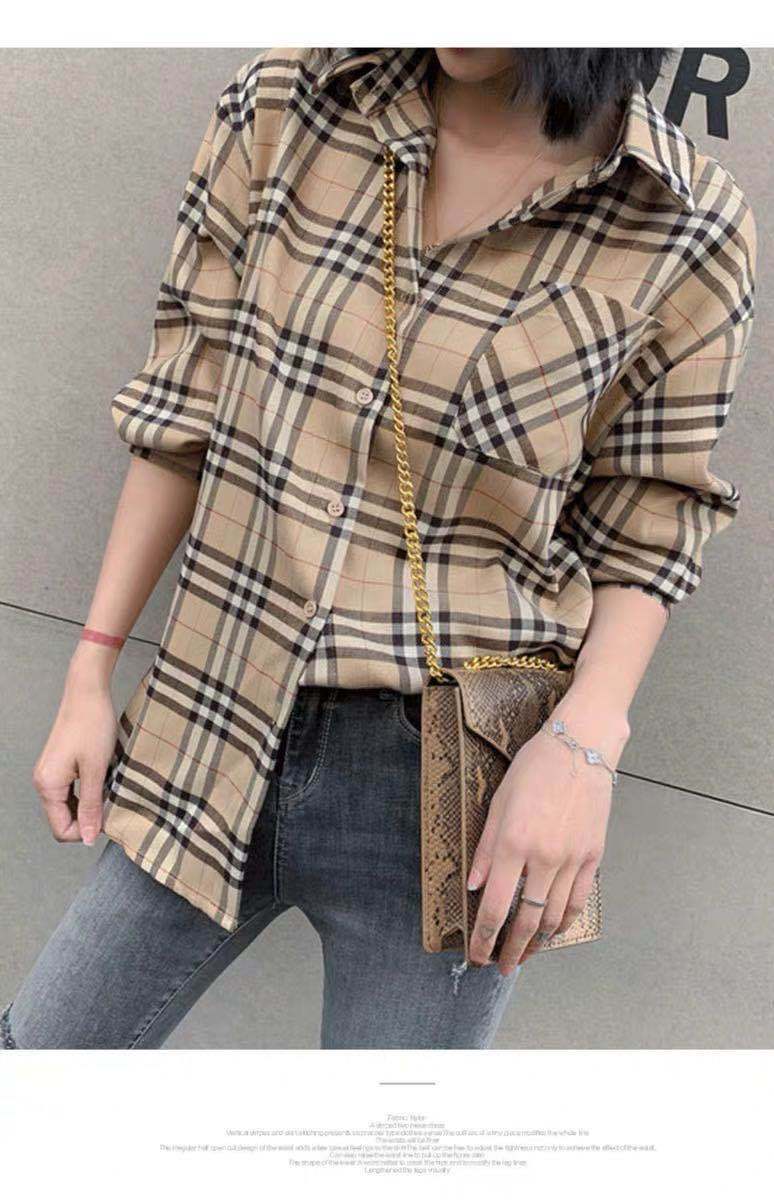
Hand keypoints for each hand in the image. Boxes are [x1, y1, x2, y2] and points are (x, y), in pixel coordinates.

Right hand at [32, 658, 117, 844]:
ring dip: (89, 805)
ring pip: (68, 806)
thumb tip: (87, 838)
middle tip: (111, 802)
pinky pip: (71, 791)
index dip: (86, 831)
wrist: (88, 692)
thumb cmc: (92, 724)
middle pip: (63, 819)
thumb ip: (90, 806)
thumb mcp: (96, 770)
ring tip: (108, 789)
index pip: (61, 829)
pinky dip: (87, 792)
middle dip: (88, 818)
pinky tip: (103, 781)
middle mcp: (43, 781)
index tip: (108, 817)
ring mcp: (50, 773)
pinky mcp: (60, 765)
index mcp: (48, 785)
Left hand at [466, 706, 627, 974]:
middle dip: (511, 951)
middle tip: (502, 967)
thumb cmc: (534, 768)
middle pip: (525, 921)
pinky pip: (578, 901)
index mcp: (513, 844)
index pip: (495, 907)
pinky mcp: (593, 856)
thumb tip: (474, 886)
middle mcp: (543, 858)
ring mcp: (571, 860)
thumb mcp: (498, 802)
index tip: (478, 956)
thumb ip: (485, 848)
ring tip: (526, 954)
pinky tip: (554, 930)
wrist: (581, 747)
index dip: (484, 938)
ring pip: (554, 918)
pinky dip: (565, 921)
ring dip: (538, 943)